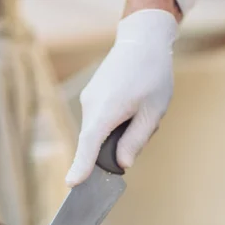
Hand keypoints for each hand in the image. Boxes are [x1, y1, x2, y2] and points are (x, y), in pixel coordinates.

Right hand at [66, 10, 177, 185]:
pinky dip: (114, 121)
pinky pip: (99, 119)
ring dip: (118, 131)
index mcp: (106, 110)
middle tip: (144, 128)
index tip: (72, 184)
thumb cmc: (151, 74)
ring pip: (99, 130)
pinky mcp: (90, 95)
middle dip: (116, 146)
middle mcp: (90, 105)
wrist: (141, 40)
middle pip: (96, 141)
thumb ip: (136, 141)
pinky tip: (133, 105)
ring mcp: (88, 99)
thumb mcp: (152, 112)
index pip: (89, 144)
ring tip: (141, 111)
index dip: (81, 165)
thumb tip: (122, 164)